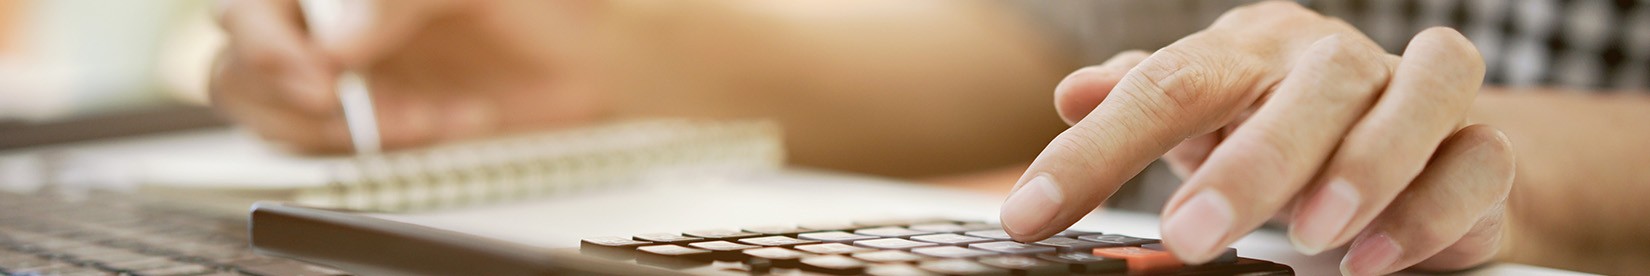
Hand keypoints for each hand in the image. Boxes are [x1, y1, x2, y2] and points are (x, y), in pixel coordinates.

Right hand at [210, 0, 616, 152]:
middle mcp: (320, 19)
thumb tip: (336, 41)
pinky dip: (386, 143)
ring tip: (419, 114)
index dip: (265, 40)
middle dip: (284, 93)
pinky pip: (334, 146)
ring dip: (340, 127)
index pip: (249, 6)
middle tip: (343, 103)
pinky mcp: (362, 118)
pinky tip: (443, 120)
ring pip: (271, 112)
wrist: (585, 56)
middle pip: (236, 61)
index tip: (319, 75)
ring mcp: (334, 70)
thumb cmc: (533, 3)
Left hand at [998, 1, 1513, 274]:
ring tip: (1310, 234)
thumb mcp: (1205, 117)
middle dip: (1244, 168)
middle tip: (1187, 236)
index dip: (1091, 154)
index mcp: (1248, 51)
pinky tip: (1376, 256)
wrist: (1418, 141)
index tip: (1030, 216)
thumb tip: (1072, 93)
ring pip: (1411, 101)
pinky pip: (1478, 161)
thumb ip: (1142, 102)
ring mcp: (1415, 94)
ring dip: (1361, 169)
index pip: (1164, 87)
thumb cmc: (1282, 128)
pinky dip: (1430, 208)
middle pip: (1298, 93)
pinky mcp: (1483, 147)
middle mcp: (1333, 61)